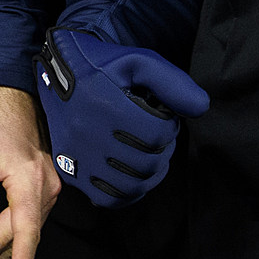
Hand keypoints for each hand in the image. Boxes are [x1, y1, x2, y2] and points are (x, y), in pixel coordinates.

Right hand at [34, 29, 207, 208]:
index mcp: (106, 105)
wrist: (59, 67)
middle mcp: (89, 133)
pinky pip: (108, 197)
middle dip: (160, 149)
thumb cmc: (104, 65)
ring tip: (146, 154)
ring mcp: (78, 154)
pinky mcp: (70, 168)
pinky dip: (127, 192)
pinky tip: (132, 176)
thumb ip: (172, 82)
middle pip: (147, 162)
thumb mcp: (140, 62)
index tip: (161, 117)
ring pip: (131, 183)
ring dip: (148, 172)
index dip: (168, 126)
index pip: (157, 134)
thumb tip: (200, 108)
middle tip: (154, 135)